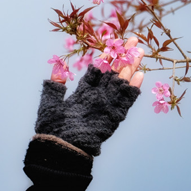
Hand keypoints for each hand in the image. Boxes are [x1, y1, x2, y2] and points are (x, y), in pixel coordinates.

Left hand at [36, 40, 143, 155]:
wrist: (59, 148)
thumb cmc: (52, 129)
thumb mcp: (50, 102)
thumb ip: (55, 86)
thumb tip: (58, 68)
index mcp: (82, 94)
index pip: (97, 71)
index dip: (105, 57)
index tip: (113, 42)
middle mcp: (96, 98)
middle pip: (113, 73)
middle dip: (123, 57)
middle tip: (133, 41)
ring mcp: (105, 107)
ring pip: (121, 84)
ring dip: (130, 68)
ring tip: (139, 51)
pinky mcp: (112, 117)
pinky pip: (125, 102)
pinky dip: (132, 90)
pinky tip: (140, 76)